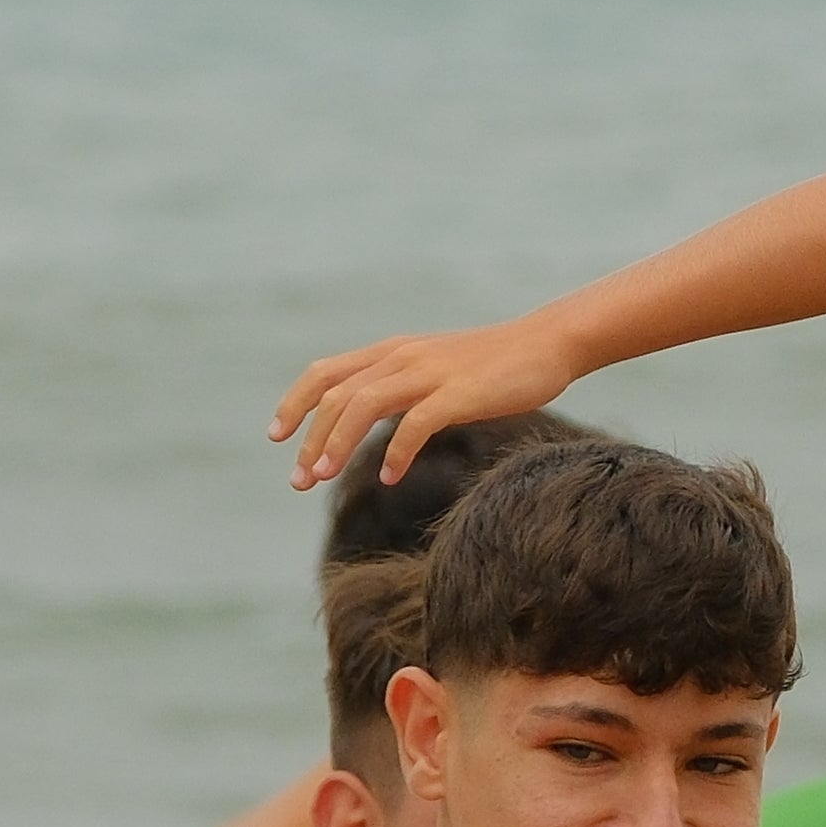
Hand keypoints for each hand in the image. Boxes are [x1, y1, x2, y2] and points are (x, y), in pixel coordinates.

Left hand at [269, 317, 581, 490]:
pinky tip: (390, 478)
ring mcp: (429, 372)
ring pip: (363, 405)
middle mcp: (402, 357)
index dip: (295, 404)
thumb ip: (402, 387)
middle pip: (336, 395)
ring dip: (337, 444)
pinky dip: (396, 452)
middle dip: (311, 439)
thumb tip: (372, 421)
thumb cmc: (495, 366)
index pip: (325, 374)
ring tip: (324, 479)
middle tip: (299, 481)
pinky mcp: (458, 393)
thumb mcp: (436, 369)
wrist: (547, 345)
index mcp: (393, 351)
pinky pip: (415, 424)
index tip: (278, 437)